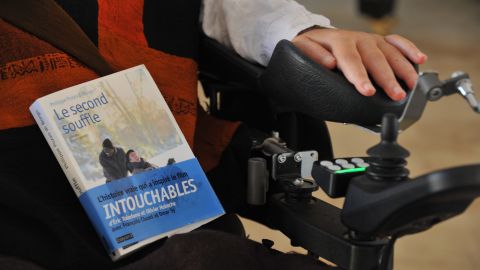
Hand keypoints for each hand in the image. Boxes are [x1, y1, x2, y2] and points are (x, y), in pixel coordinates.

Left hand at [292, 28, 426, 100]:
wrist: (317, 35)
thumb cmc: (311, 46)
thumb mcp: (301, 49)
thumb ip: (313, 56)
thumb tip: (329, 63)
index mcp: (339, 42)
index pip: (350, 60)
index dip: (360, 77)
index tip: (367, 91)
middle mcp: (358, 39)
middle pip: (375, 59)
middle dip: (387, 79)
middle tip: (396, 95)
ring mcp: (371, 39)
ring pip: (390, 53)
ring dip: (403, 69)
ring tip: (411, 86)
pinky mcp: (380, 41)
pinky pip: (398, 42)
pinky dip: (409, 50)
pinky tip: (420, 60)